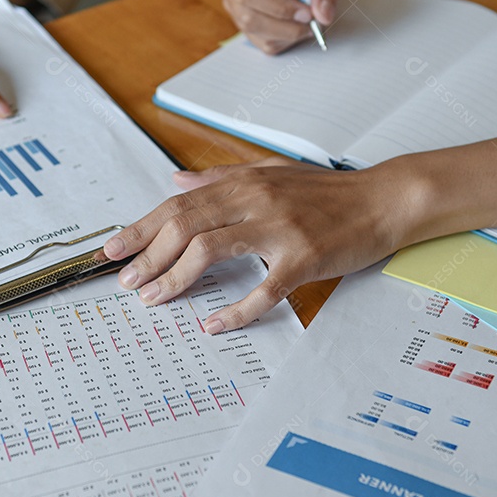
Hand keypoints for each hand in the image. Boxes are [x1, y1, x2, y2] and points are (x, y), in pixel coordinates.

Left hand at [102, 157, 409, 333]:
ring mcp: (280, 229)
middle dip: (148, 255)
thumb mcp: (270, 172)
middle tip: (127, 282)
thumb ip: (221, 176)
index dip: (141, 228)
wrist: (383, 199)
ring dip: (176, 277)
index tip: (112, 250)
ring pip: (211, 250)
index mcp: (244, 182)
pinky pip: (263, 289)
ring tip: (155, 299)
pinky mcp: (304, 258)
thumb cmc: (328, 191)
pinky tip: (214, 324)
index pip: (178, 204)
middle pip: (185, 225)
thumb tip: (175, 180)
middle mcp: (256, 201)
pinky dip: (235, 310)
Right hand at [213, 0, 342, 54]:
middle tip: (314, 22)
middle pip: (248, 17)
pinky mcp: (241, 21)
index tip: (307, 12)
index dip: (277, 7)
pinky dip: (286, 39)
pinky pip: (262, 42)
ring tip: (309, 19)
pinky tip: (297, 23)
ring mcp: (232, 3)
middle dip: (287, 27)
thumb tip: (323, 16)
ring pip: (256, 33)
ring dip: (289, 34)